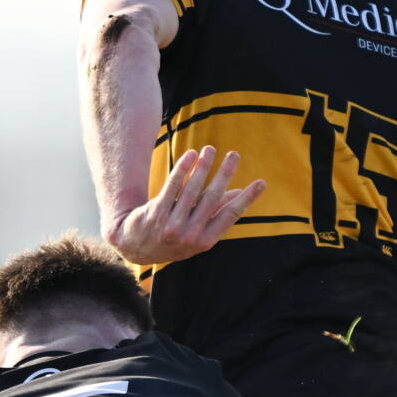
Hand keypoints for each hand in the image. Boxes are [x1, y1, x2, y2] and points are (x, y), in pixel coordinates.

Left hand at [106, 146, 265, 265]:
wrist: (134, 247)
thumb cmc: (172, 238)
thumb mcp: (196, 235)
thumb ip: (215, 216)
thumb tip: (239, 194)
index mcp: (205, 242)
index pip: (230, 216)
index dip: (247, 199)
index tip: (261, 183)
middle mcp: (189, 235)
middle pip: (212, 199)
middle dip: (225, 174)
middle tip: (234, 155)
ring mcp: (171, 225)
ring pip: (192, 190)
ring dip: (204, 167)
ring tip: (210, 149)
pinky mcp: (155, 213)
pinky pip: (171, 186)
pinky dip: (182, 169)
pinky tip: (191, 155)